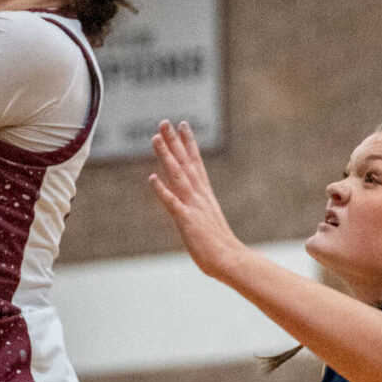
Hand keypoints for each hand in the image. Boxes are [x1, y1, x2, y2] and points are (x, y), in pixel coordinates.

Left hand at [149, 121, 245, 279]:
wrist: (230, 259)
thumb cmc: (219, 245)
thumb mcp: (208, 220)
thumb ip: (199, 208)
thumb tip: (193, 203)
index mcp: (204, 194)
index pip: (195, 163)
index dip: (188, 143)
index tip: (182, 125)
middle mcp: (199, 196)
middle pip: (185, 163)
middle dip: (174, 142)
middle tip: (164, 122)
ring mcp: (193, 206)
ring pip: (178, 176)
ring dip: (166, 156)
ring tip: (156, 138)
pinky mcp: (187, 221)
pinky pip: (172, 203)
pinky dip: (162, 190)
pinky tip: (152, 178)